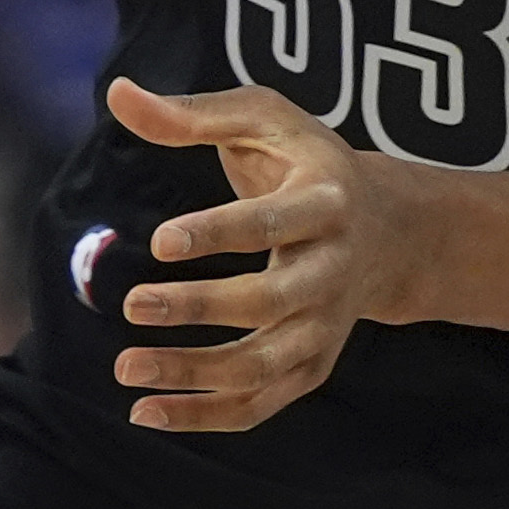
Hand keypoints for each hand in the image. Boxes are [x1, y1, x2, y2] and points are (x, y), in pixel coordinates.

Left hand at [98, 76, 433, 433]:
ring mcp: (326, 325)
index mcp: (325, 201)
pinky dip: (207, 415)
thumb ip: (192, 113)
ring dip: (195, 373)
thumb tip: (117, 94)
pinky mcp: (313, 364)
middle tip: (132, 305)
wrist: (390, 229)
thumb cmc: (307, 161)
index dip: (217, 233)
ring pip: (263, 365)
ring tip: (126, 367)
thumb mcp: (264, 118)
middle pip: (268, 302)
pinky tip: (147, 412)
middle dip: (200, 307)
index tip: (159, 241)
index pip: (269, 222)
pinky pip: (262, 401)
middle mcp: (333, 270)